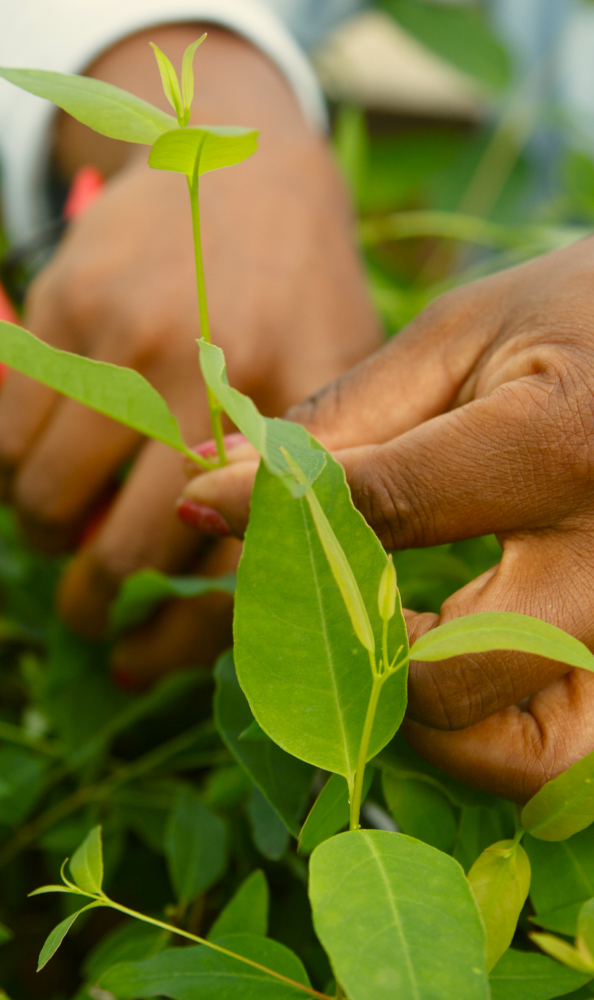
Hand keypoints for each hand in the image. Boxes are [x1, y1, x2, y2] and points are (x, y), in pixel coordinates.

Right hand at [0, 24, 379, 686]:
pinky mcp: (65, 306)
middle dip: (100, 602)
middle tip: (95, 611)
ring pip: (51, 500)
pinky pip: (6, 434)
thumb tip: (232, 616)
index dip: (180, 636)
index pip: (235, 564)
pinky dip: (12, 473)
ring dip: (50, 539)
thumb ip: (296, 493)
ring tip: (68, 534)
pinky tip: (42, 468)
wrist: (245, 171)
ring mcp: (129, 340)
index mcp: (298, 413)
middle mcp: (210, 380)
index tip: (141, 661)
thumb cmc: (299, 303)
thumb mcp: (335, 391)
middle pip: (131, 546)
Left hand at [181, 237, 593, 800]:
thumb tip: (226, 480)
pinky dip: (485, 741)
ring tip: (378, 646)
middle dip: (341, 650)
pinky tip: (443, 663)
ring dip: (418, 725)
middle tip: (298, 599)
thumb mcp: (465, 338)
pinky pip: (561, 758)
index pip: (386, 506)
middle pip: (446, 675)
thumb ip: (349, 418)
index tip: (205, 505)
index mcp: (563, 444)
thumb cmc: (576, 318)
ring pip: (517, 758)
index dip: (272, 514)